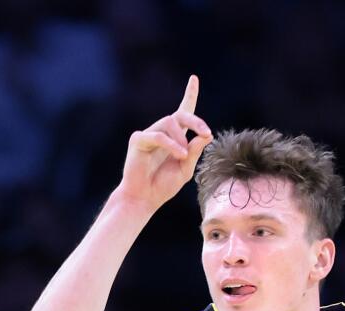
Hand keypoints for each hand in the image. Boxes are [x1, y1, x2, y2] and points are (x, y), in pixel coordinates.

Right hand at [118, 75, 212, 211]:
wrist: (145, 198)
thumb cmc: (164, 185)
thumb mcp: (186, 169)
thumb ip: (195, 152)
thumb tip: (206, 135)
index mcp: (175, 138)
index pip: (184, 112)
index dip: (189, 95)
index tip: (193, 79)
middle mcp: (162, 132)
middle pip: (180, 114)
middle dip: (195, 121)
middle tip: (206, 132)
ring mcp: (149, 134)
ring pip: (169, 122)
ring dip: (181, 138)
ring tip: (183, 156)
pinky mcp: (138, 140)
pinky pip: (158, 136)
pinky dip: (171, 145)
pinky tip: (180, 155)